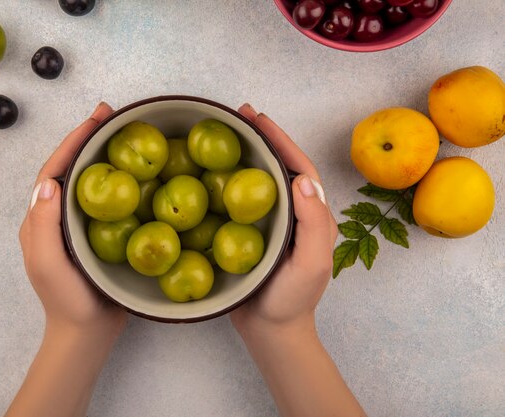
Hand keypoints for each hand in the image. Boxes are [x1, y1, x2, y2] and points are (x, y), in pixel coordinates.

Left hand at [19, 102, 126, 335]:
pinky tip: (134, 171)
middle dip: (87, 138)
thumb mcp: (49, 264)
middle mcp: (57, 215)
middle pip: (70, 167)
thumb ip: (44, 225)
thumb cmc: (67, 301)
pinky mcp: (97, 234)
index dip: (73, 142)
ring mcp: (77, 224)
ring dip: (101, 153)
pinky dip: (116, 178)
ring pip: (88, 180)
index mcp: (41, 219)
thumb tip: (49, 181)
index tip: (95, 119)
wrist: (86, 332)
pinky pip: (105, 199)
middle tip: (110, 114)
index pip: (55, 170)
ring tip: (121, 131)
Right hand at [231, 103, 337, 334]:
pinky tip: (209, 172)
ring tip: (224, 133)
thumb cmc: (292, 300)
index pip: (297, 167)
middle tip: (237, 115)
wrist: (271, 331)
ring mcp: (271, 222)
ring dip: (245, 153)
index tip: (258, 118)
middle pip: (278, 165)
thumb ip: (313, 224)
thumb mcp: (310, 264)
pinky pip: (241, 199)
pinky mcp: (251, 233)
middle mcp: (293, 212)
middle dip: (261, 137)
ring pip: (259, 178)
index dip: (279, 139)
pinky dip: (229, 179)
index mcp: (310, 213)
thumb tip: (301, 178)